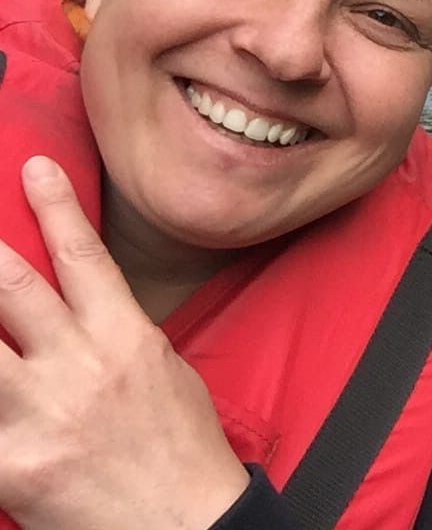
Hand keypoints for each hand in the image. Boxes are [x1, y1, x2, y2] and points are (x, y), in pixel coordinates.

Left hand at [0, 156, 248, 529]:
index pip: (82, 258)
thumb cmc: (179, 449)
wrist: (183, 525)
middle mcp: (80, 366)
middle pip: (11, 288)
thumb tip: (78, 309)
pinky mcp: (10, 466)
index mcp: (125, 339)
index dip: (55, 207)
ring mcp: (40, 415)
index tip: (33, 168)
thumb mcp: (164, 374)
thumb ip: (114, 338)